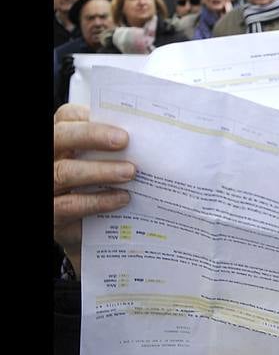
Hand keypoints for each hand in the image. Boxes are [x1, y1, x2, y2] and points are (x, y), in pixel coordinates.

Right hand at [53, 104, 134, 276]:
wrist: (95, 236)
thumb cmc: (104, 190)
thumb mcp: (108, 166)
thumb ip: (118, 148)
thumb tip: (153, 133)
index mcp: (63, 143)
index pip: (66, 118)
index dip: (88, 117)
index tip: (118, 123)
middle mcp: (50, 162)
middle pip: (60, 138)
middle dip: (92, 136)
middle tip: (124, 140)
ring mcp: (49, 189)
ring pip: (64, 172)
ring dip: (100, 171)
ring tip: (131, 172)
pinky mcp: (53, 216)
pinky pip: (70, 206)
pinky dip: (98, 201)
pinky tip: (122, 199)